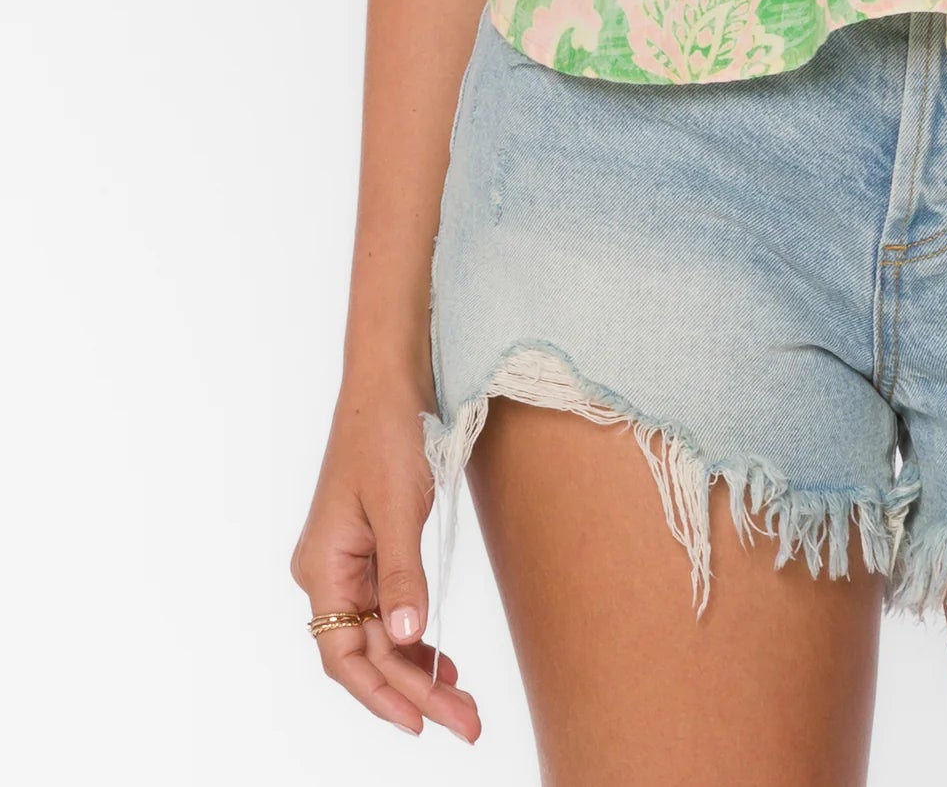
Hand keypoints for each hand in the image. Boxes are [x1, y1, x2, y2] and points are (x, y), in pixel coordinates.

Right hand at [289, 371, 480, 741]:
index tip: (424, 725)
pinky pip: (390, 609)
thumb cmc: (386, 430)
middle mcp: (328, 571)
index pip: (345, 654)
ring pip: (382, 635)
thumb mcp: (398, 503)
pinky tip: (442, 662)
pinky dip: (417, 637)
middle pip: (369, 652)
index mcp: (322, 565)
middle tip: (467, 725)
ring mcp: (350, 562)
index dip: (382, 695)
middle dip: (415, 693)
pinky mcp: (373, 549)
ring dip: (420, 672)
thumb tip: (411, 639)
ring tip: (463, 705)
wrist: (389, 378)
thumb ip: (403, 573)